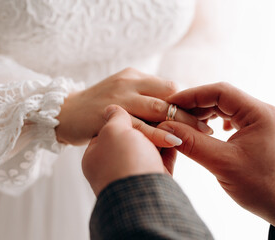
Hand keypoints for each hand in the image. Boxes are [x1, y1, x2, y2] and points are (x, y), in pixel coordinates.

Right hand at [55, 68, 211, 145]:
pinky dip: (159, 133)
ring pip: (158, 108)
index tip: (206, 114)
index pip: (169, 86)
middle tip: (211, 124)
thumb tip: (171, 113)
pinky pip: (140, 125)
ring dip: (183, 121)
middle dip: (192, 110)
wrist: (63, 113)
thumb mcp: (122, 95)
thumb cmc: (96, 108)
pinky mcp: (111, 114)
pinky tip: (176, 141)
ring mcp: (120, 97)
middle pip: (169, 95)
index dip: (189, 100)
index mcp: (134, 76)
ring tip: (203, 133)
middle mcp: (129, 83)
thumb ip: (143, 100)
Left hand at [82, 105, 176, 195]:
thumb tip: (112, 108)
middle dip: (147, 125)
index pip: (111, 129)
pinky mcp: (154, 179)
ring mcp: (134, 173)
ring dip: (160, 134)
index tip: (139, 104)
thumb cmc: (121, 163)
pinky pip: (163, 158)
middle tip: (158, 110)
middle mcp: (114, 164)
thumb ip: (115, 118)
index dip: (126, 115)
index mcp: (96, 155)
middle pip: (133, 137)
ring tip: (171, 118)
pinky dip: (170, 146)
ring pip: (149, 147)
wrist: (142, 197)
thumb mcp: (112, 132)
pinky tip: (178, 133)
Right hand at [158, 82, 274, 237]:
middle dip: (196, 106)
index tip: (171, 104)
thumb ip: (192, 143)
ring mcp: (261, 122)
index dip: (192, 95)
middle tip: (174, 117)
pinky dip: (215, 123)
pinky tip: (208, 132)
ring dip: (204, 115)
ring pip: (226, 109)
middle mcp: (262, 112)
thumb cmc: (262, 187)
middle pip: (221, 98)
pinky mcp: (258, 132)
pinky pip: (232, 119)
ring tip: (187, 125)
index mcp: (260, 113)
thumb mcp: (222, 163)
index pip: (220, 92)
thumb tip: (165, 127)